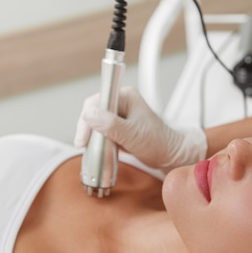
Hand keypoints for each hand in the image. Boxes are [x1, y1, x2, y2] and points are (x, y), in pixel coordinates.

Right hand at [74, 87, 206, 171]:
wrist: (168, 155)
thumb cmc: (158, 143)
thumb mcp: (134, 135)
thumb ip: (111, 124)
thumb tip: (90, 116)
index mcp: (126, 97)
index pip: (98, 101)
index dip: (87, 118)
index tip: (83, 137)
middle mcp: (121, 102)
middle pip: (93, 111)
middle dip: (87, 129)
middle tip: (85, 146)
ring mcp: (118, 114)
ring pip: (94, 122)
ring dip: (90, 136)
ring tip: (90, 149)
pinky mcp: (116, 126)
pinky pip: (99, 130)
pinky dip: (96, 140)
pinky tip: (96, 150)